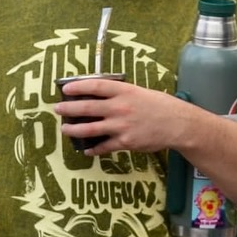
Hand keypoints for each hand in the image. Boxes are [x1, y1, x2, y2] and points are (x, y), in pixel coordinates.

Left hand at [55, 77, 197, 153]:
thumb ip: (124, 95)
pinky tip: (87, 150)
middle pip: (86, 107)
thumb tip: (105, 97)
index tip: (65, 89)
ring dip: (74, 130)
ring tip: (65, 130)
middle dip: (69, 109)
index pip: (95, 86)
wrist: (179, 124)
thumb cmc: (162, 106)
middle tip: (58, 109)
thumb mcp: (142, 93)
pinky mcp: (124, 142)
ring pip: (89, 129)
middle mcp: (120, 107)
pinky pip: (103, 147)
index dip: (78, 87)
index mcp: (125, 91)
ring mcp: (121, 126)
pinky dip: (93, 149)